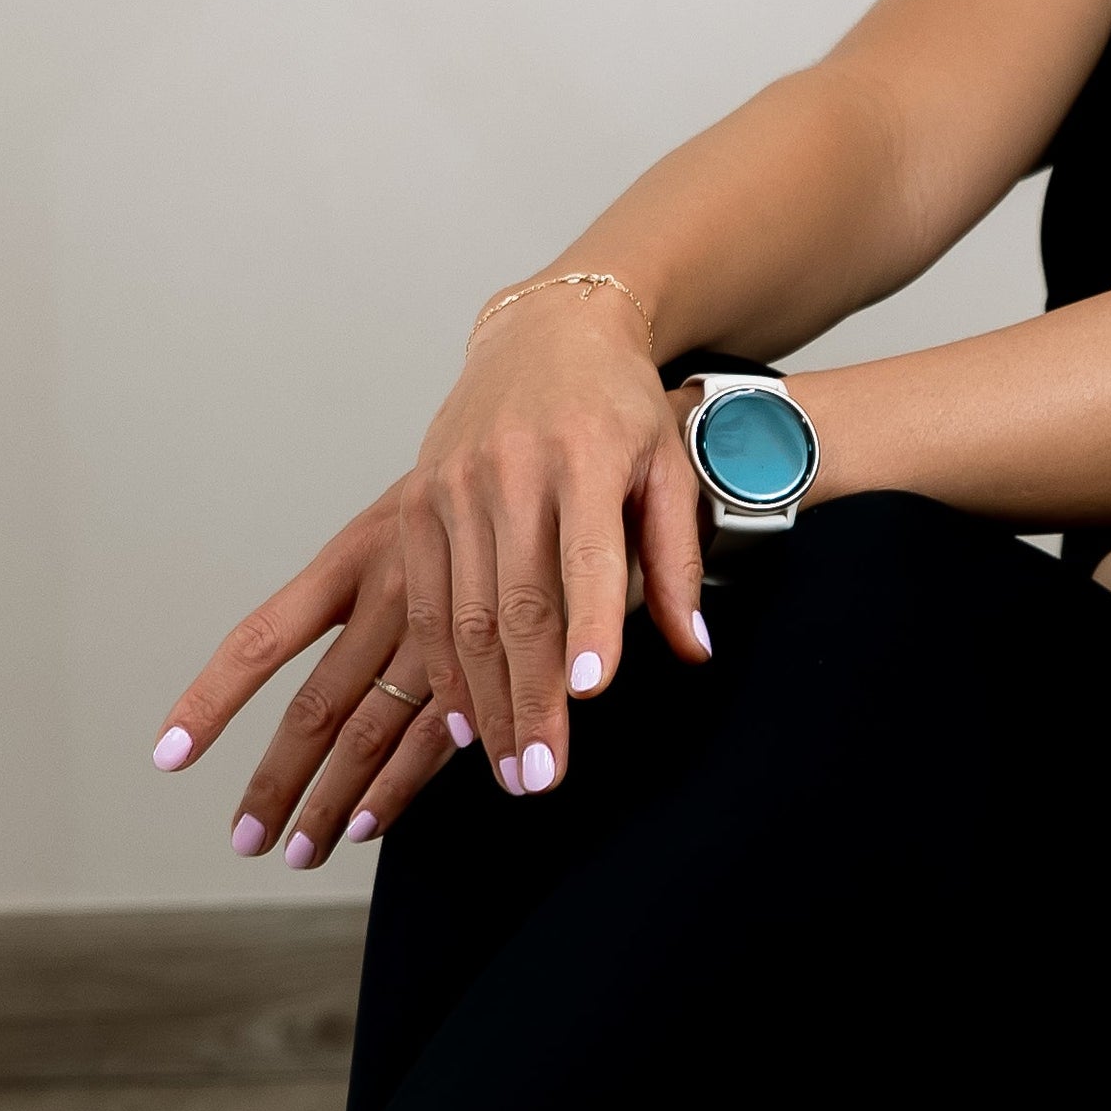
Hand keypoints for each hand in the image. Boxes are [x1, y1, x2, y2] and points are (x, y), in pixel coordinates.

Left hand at [151, 479, 471, 865]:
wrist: (585, 439)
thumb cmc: (496, 486)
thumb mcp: (422, 515)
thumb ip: (378, 584)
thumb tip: (333, 656)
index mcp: (356, 556)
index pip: (262, 638)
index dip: (213, 698)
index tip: (170, 753)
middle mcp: (391, 596)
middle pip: (316, 709)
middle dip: (276, 783)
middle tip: (247, 840)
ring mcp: (445, 633)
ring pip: (370, 732)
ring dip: (332, 801)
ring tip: (299, 851)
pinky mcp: (497, 657)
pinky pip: (438, 737)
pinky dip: (400, 786)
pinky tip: (370, 824)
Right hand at [394, 281, 708, 791]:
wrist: (546, 333)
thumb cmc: (621, 406)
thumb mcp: (669, 468)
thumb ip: (677, 562)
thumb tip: (696, 650)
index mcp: (582, 456)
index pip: (583, 556)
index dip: (586, 627)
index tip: (588, 694)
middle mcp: (507, 472)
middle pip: (514, 605)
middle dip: (527, 698)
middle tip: (541, 776)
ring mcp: (451, 488)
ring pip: (459, 616)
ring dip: (482, 703)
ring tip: (508, 770)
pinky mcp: (414, 504)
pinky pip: (420, 603)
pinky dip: (440, 668)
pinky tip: (460, 722)